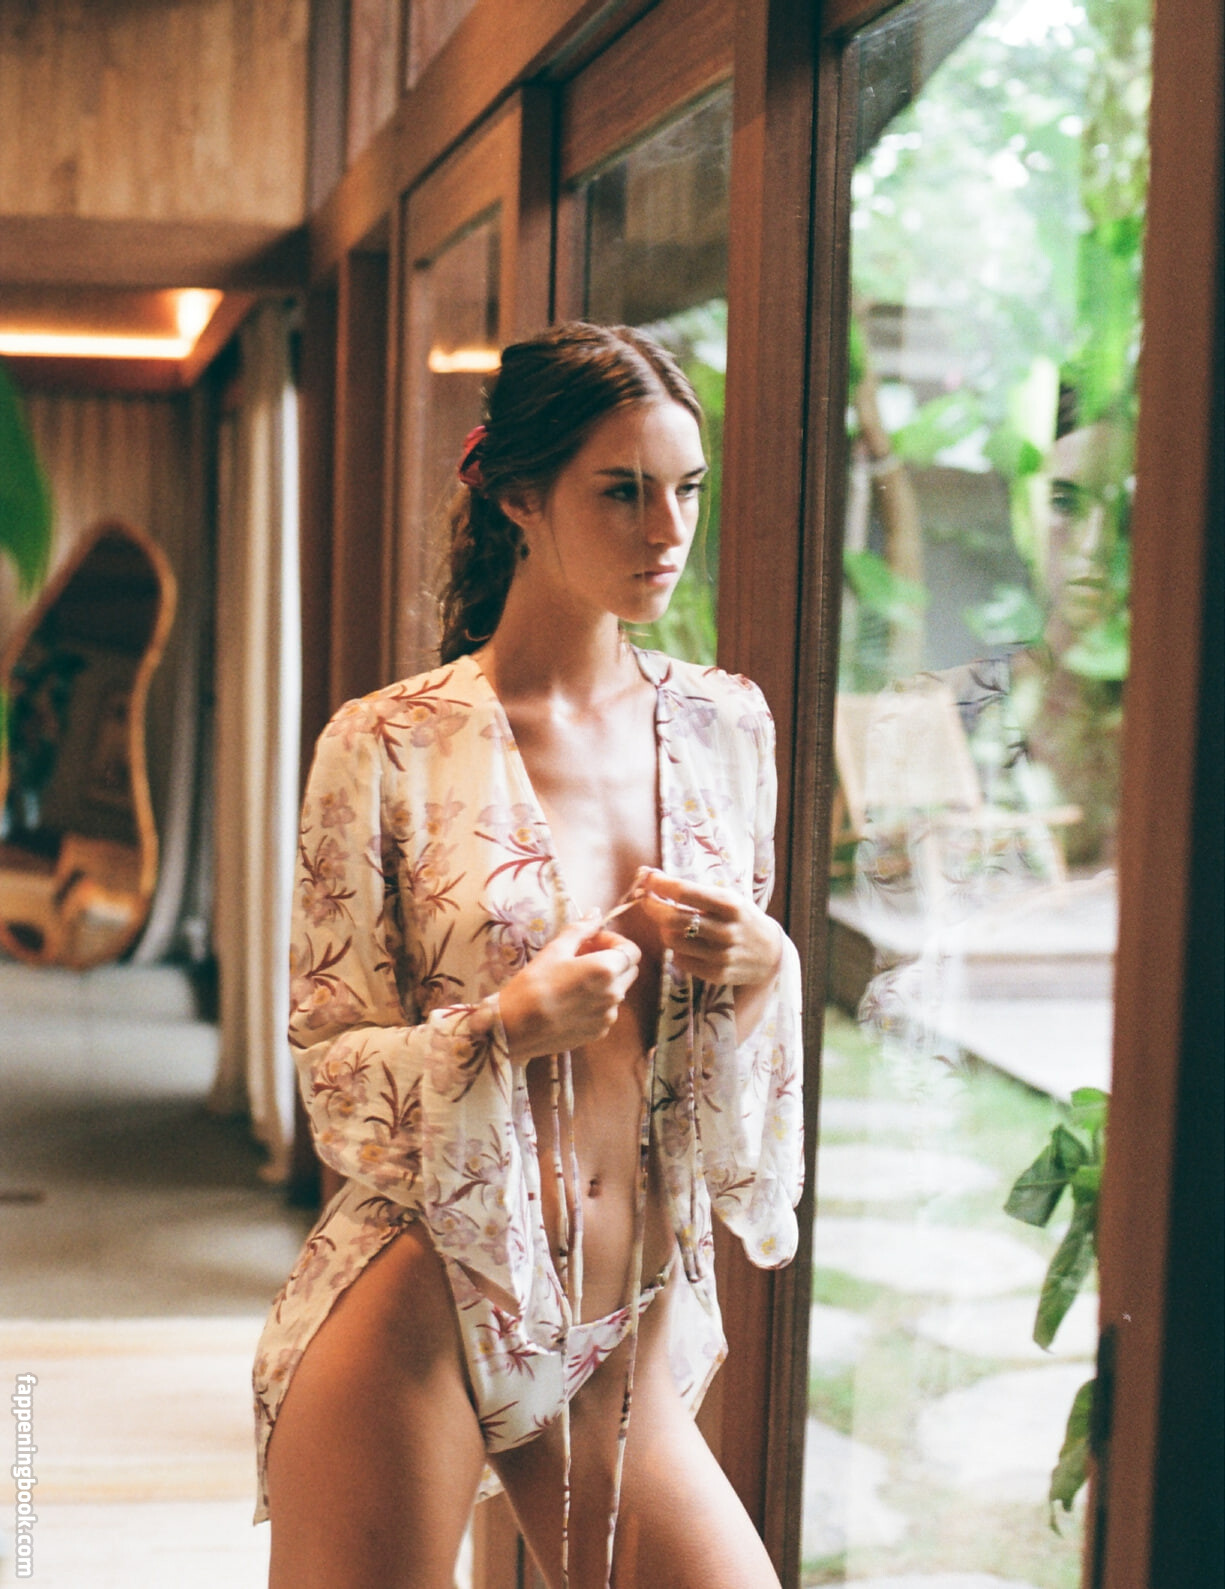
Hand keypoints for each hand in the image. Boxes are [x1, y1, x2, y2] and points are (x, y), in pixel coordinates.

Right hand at [497, 918, 640, 1062]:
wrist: (516, 1028)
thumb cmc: (533, 984)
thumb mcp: (555, 949)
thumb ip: (581, 929)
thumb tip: (596, 914)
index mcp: (607, 969)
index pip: (632, 950)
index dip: (614, 941)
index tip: (593, 941)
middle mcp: (615, 994)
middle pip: (628, 970)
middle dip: (612, 959)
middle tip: (584, 956)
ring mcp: (608, 1016)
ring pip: (618, 990)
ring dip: (605, 980)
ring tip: (574, 978)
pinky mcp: (599, 1032)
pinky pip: (606, 1010)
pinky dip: (596, 1001)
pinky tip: (571, 1000)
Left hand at [632, 868, 781, 987]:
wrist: (770, 954)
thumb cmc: (741, 918)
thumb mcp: (726, 898)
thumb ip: (692, 889)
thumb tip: (649, 875)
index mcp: (730, 904)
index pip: (684, 892)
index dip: (659, 885)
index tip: (647, 879)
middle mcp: (726, 930)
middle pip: (673, 918)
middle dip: (652, 906)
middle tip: (646, 899)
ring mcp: (722, 955)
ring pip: (672, 940)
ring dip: (665, 929)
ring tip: (672, 924)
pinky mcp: (717, 974)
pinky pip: (680, 960)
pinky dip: (677, 950)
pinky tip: (687, 943)